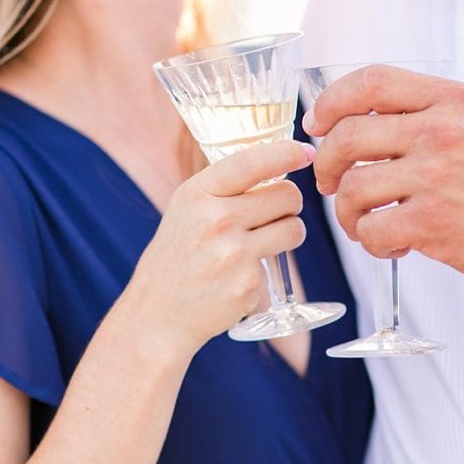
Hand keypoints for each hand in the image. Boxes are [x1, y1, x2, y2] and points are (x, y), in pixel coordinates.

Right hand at [119, 139, 312, 349]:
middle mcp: (214, 218)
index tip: (305, 151)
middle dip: (287, 204)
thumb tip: (275, 164)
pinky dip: (268, 265)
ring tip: (260, 243)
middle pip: (286, 194)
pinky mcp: (248, 282)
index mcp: (197, 194)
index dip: (285, 153)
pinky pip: (282, 261)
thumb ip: (223, 189)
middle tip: (271, 215)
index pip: (250, 162)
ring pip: (294, 227)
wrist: (158, 312)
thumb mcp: (186, 210)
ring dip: (287, 233)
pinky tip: (239, 275)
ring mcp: (232, 252)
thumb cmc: (178, 257)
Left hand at [303, 66, 463, 288]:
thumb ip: (419, 113)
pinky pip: (370, 230)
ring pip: (352, 188)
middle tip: (332, 183)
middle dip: (327, 164)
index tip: (316, 123)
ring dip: (347, 212)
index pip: (372, 81)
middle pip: (346, 136)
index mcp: (450, 101)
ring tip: (365, 222)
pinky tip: (392, 244)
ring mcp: (435, 176)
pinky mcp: (432, 222)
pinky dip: (371, 242)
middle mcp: (441, 132)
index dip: (331, 101)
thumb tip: (343, 117)